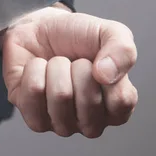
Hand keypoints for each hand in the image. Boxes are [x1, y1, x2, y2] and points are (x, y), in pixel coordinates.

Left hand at [0, 6, 137, 137]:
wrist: (40, 29)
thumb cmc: (78, 38)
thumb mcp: (110, 33)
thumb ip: (123, 50)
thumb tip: (105, 76)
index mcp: (116, 109)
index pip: (121, 101)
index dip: (107, 73)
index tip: (98, 62)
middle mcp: (91, 124)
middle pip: (88, 100)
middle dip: (79, 67)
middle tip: (74, 62)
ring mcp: (62, 125)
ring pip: (60, 95)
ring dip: (55, 67)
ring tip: (55, 65)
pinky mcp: (34, 119)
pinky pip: (33, 92)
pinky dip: (34, 69)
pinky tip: (37, 72)